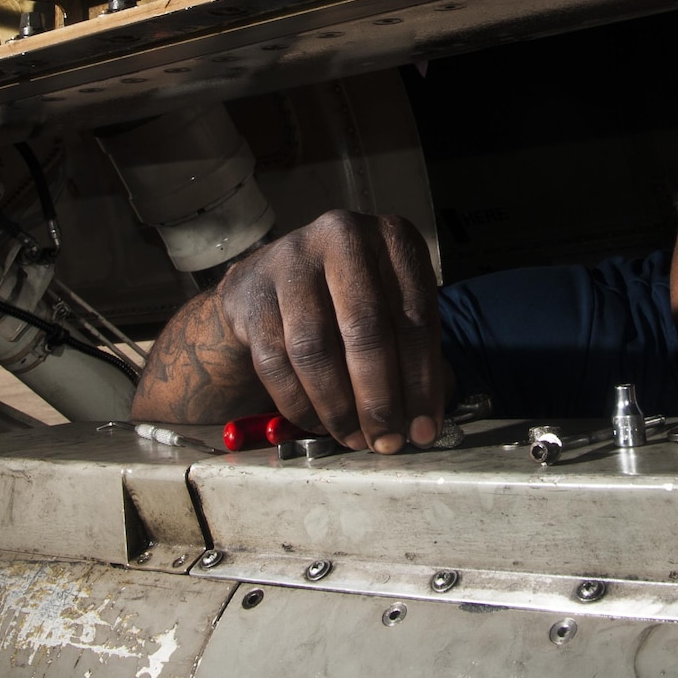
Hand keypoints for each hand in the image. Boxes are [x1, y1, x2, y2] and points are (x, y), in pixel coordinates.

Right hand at [214, 210, 443, 452]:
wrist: (268, 282)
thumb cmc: (346, 300)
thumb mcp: (392, 306)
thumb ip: (414, 354)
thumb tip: (425, 421)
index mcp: (391, 238)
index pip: (416, 314)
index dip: (422, 379)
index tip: (424, 428)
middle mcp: (342, 236)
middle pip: (366, 329)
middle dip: (379, 398)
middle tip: (387, 441)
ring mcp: (291, 262)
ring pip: (316, 350)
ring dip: (338, 407)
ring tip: (354, 439)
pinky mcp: (253, 295)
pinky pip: (276, 363)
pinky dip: (300, 404)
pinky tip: (320, 424)